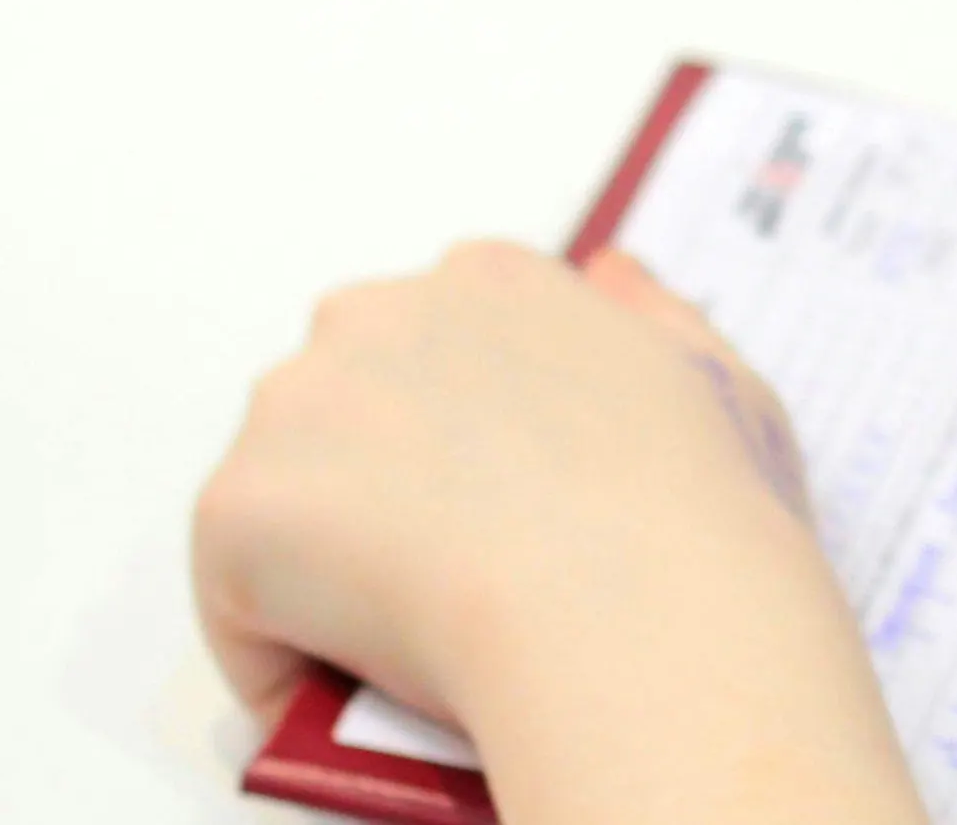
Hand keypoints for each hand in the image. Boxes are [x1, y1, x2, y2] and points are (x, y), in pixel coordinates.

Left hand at [194, 242, 930, 824]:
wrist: (637, 612)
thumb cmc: (695, 512)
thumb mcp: (718, 382)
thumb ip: (650, 319)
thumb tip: (607, 274)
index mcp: (492, 280)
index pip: (436, 344)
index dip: (465, 434)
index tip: (502, 501)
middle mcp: (377, 313)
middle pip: (342, 405)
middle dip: (379, 482)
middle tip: (456, 573)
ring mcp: (295, 406)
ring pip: (284, 496)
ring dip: (326, 558)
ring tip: (410, 631)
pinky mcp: (238, 507)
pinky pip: (238, 599)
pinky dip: (284, 650)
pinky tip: (357, 683)